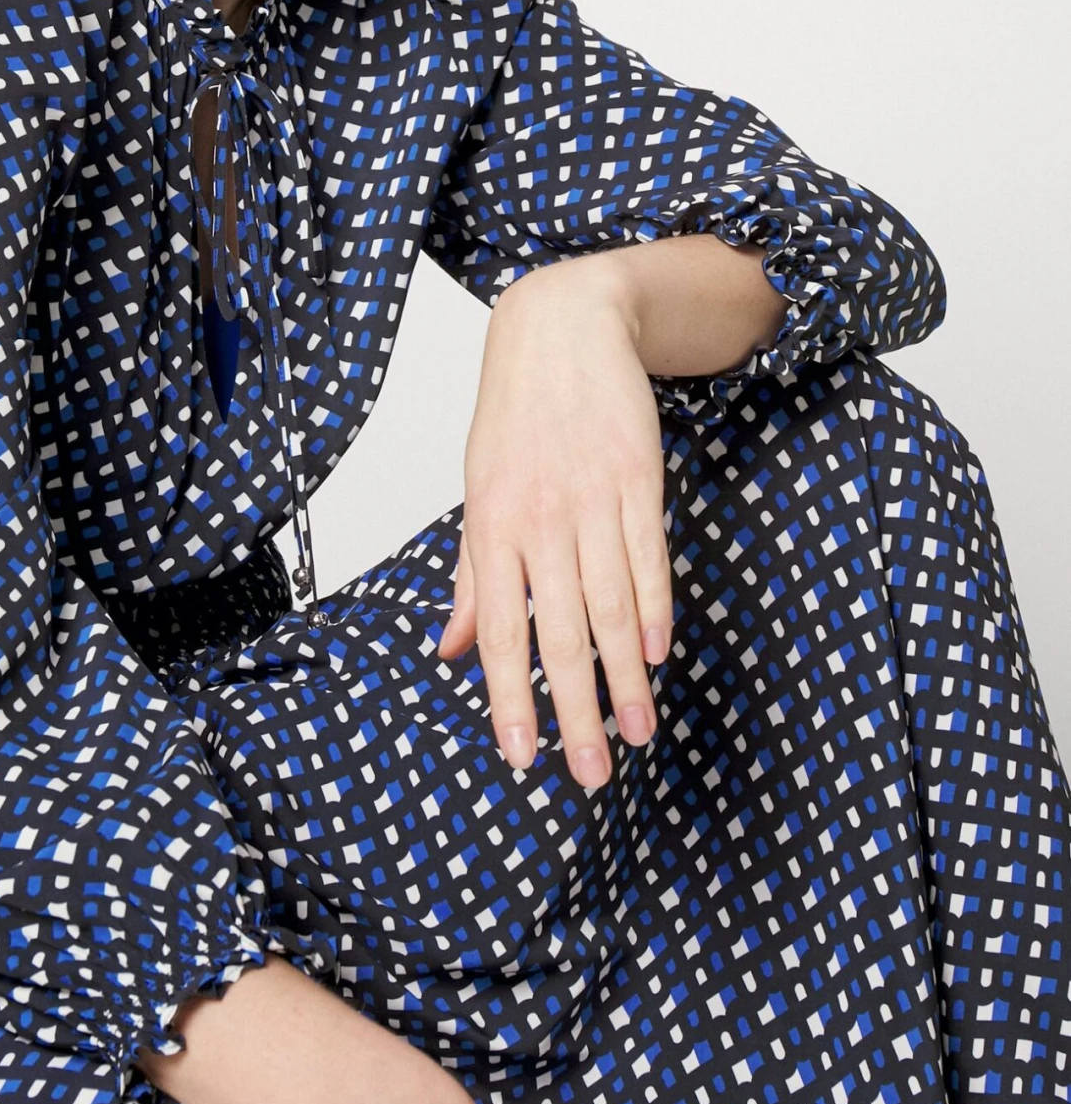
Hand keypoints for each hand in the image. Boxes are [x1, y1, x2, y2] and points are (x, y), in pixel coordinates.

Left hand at [436, 253, 670, 790]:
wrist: (563, 327)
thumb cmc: (513, 416)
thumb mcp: (476, 489)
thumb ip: (468, 575)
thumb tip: (448, 651)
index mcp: (490, 524)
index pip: (497, 628)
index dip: (509, 697)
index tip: (520, 757)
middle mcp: (540, 517)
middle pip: (561, 631)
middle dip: (574, 710)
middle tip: (590, 776)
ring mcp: (592, 499)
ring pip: (611, 606)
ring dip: (625, 678)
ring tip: (635, 734)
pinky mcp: (638, 482)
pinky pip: (647, 559)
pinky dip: (653, 611)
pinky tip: (656, 657)